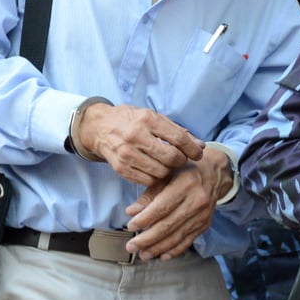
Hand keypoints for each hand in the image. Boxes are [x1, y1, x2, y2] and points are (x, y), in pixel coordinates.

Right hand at [76, 101, 204, 185]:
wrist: (99, 127)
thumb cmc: (130, 120)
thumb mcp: (153, 117)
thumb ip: (177, 131)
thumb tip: (200, 145)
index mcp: (147, 119)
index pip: (178, 138)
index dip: (192, 149)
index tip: (197, 154)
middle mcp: (136, 136)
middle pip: (170, 158)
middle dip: (180, 161)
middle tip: (180, 160)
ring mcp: (126, 153)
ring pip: (160, 172)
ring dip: (168, 171)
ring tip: (166, 164)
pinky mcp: (120, 168)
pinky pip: (147, 181)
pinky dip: (155, 178)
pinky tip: (154, 170)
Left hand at [125, 152, 226, 258]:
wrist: (214, 174)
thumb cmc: (185, 171)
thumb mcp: (166, 175)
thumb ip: (149, 195)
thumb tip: (131, 212)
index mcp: (185, 185)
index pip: (162, 207)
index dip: (145, 219)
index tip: (130, 226)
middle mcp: (196, 201)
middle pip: (168, 225)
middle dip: (147, 239)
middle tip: (131, 246)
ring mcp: (202, 215)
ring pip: (177, 236)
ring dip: (158, 248)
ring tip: (143, 255)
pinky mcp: (205, 224)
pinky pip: (188, 240)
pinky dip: (174, 250)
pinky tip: (162, 256)